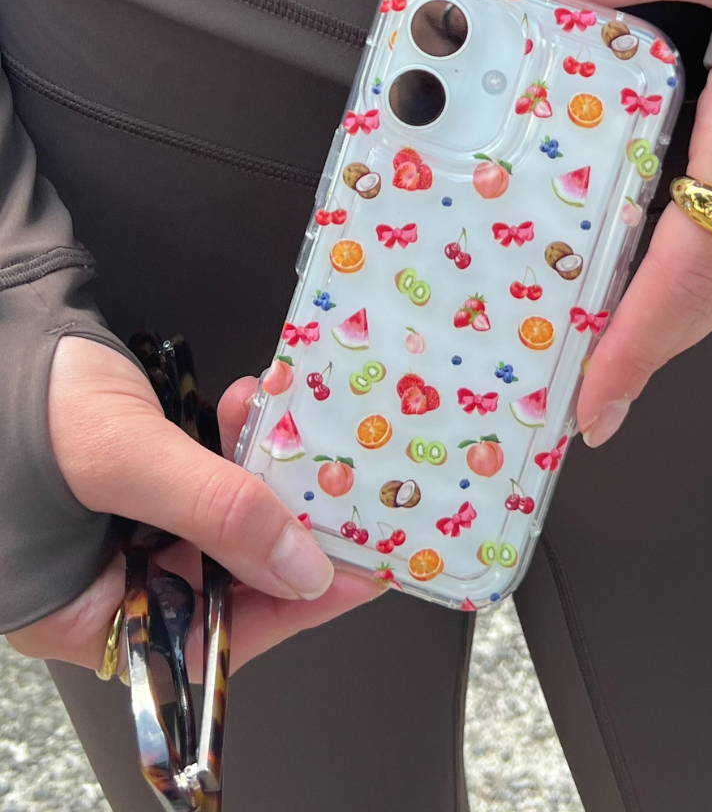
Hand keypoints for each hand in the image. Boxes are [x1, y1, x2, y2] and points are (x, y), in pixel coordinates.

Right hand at [7, 338, 379, 673]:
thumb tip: (305, 572)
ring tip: (289, 431)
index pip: (202, 636)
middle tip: (340, 496)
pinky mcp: (141, 481)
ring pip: (224, 522)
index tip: (349, 576)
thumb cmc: (17, 406)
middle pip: (225, 580)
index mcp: (82, 612)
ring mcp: (125, 528)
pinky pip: (205, 478)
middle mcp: (107, 579)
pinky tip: (247, 403)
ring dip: (263, 475)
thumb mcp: (121, 461)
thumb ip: (216, 514)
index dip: (284, 610)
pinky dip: (233, 445)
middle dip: (284, 531)